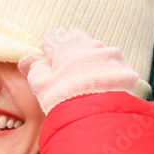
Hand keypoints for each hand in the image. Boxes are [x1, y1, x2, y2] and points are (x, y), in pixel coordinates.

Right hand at [18, 29, 139, 113]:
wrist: (99, 116)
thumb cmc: (65, 97)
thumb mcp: (41, 85)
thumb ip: (34, 70)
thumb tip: (26, 62)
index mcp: (68, 43)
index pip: (54, 37)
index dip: (48, 50)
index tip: (48, 63)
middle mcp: (92, 43)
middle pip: (78, 42)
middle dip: (72, 53)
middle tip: (66, 74)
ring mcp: (112, 55)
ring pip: (98, 53)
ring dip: (92, 63)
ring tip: (87, 85)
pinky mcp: (128, 70)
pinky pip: (114, 67)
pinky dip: (108, 75)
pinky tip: (103, 91)